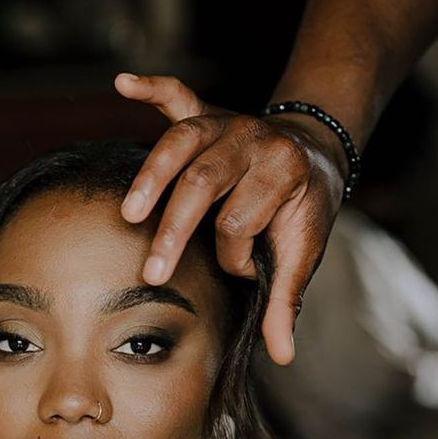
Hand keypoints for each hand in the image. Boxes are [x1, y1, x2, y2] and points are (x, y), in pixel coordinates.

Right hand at [115, 73, 346, 363]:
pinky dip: (150, 87)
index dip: (236, 255)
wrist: (314, 152)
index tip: (242, 269)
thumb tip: (282, 355)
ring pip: (181, 142)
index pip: (241, 220)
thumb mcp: (304, 253)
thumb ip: (287, 301)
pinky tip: (123, 83)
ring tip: (130, 214)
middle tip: (153, 273)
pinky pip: (177, 96)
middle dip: (176, 231)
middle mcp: (253, 141)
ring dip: (151, 177)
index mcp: (283, 173)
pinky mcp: (206, 113)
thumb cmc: (301, 210)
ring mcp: (226, 123)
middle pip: (203, 183)